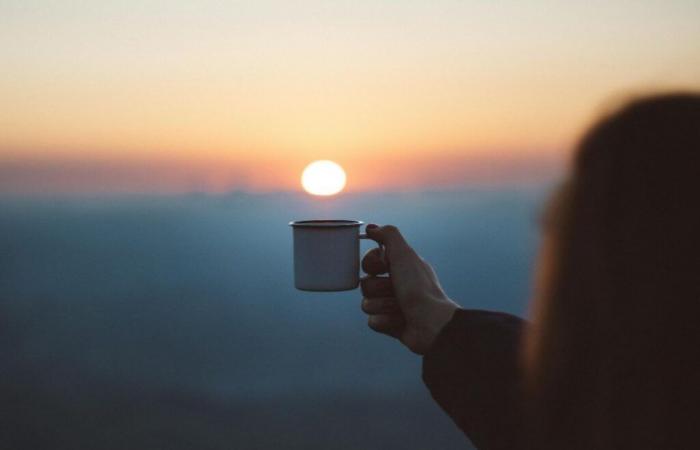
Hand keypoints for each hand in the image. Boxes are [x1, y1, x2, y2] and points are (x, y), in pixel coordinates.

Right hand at [360, 224, 458, 354]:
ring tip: (400, 308)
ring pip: (366, 303)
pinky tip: (400, 322)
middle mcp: (396, 284)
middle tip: (395, 290)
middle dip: (378, 288)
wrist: (431, 323)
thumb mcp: (405, 254)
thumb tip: (371, 228)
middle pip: (365, 283)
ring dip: (383, 305)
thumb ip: (388, 235)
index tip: (382, 266)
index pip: (369, 261)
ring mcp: (392, 305)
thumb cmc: (419, 288)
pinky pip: (372, 321)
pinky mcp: (389, 324)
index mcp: (400, 267)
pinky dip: (386, 321)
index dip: (371, 263)